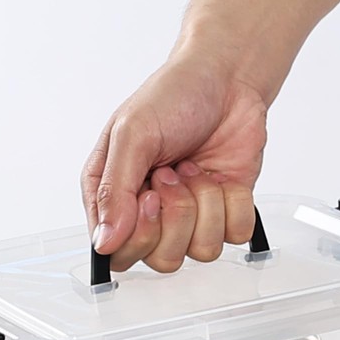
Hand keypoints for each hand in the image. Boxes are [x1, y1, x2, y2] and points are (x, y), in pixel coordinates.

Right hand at [81, 51, 265, 271]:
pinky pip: (235, 235)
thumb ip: (114, 192)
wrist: (227, 79)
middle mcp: (150, 216)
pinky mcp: (225, 215)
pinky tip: (222, 176)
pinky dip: (234, 204)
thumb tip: (104, 244)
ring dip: (206, 205)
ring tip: (197, 169)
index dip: (139, 234)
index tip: (149, 196)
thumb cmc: (173, 97)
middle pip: (161, 260)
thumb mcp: (132, 134)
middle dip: (176, 216)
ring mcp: (190, 218)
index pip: (118, 253)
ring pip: (201, 251)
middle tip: (174, 174)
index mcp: (114, 199)